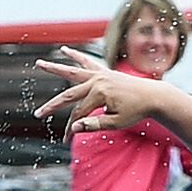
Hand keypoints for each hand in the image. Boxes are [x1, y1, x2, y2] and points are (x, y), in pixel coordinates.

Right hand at [32, 47, 174, 132]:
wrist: (153, 96)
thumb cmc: (136, 111)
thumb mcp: (116, 122)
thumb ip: (94, 125)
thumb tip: (74, 128)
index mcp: (99, 93)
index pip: (79, 114)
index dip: (72, 128)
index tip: (67, 140)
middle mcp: (97, 81)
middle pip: (69, 95)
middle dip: (53, 106)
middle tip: (38, 114)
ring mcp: (100, 74)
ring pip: (73, 72)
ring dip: (56, 68)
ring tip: (39, 64)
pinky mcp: (104, 72)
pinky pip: (88, 63)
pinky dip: (77, 57)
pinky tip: (66, 50)